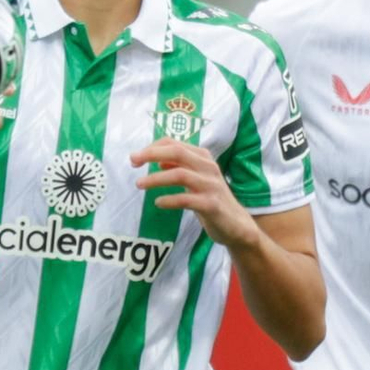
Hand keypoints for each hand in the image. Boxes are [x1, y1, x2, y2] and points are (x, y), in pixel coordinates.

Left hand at [131, 139, 256, 248]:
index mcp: (203, 158)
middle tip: (132, 162)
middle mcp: (208, 167)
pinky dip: (169, 200)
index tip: (136, 157)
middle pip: (177, 152)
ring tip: (139, 184)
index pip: (175, 143)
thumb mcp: (196, 179)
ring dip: (156, 178)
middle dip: (152, 154)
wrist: (236, 225)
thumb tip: (157, 160)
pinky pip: (186, 199)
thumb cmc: (211, 200)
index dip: (153, 147)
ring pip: (180, 174)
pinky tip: (158, 203)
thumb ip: (180, 167)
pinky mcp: (211, 205)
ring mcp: (211, 185)